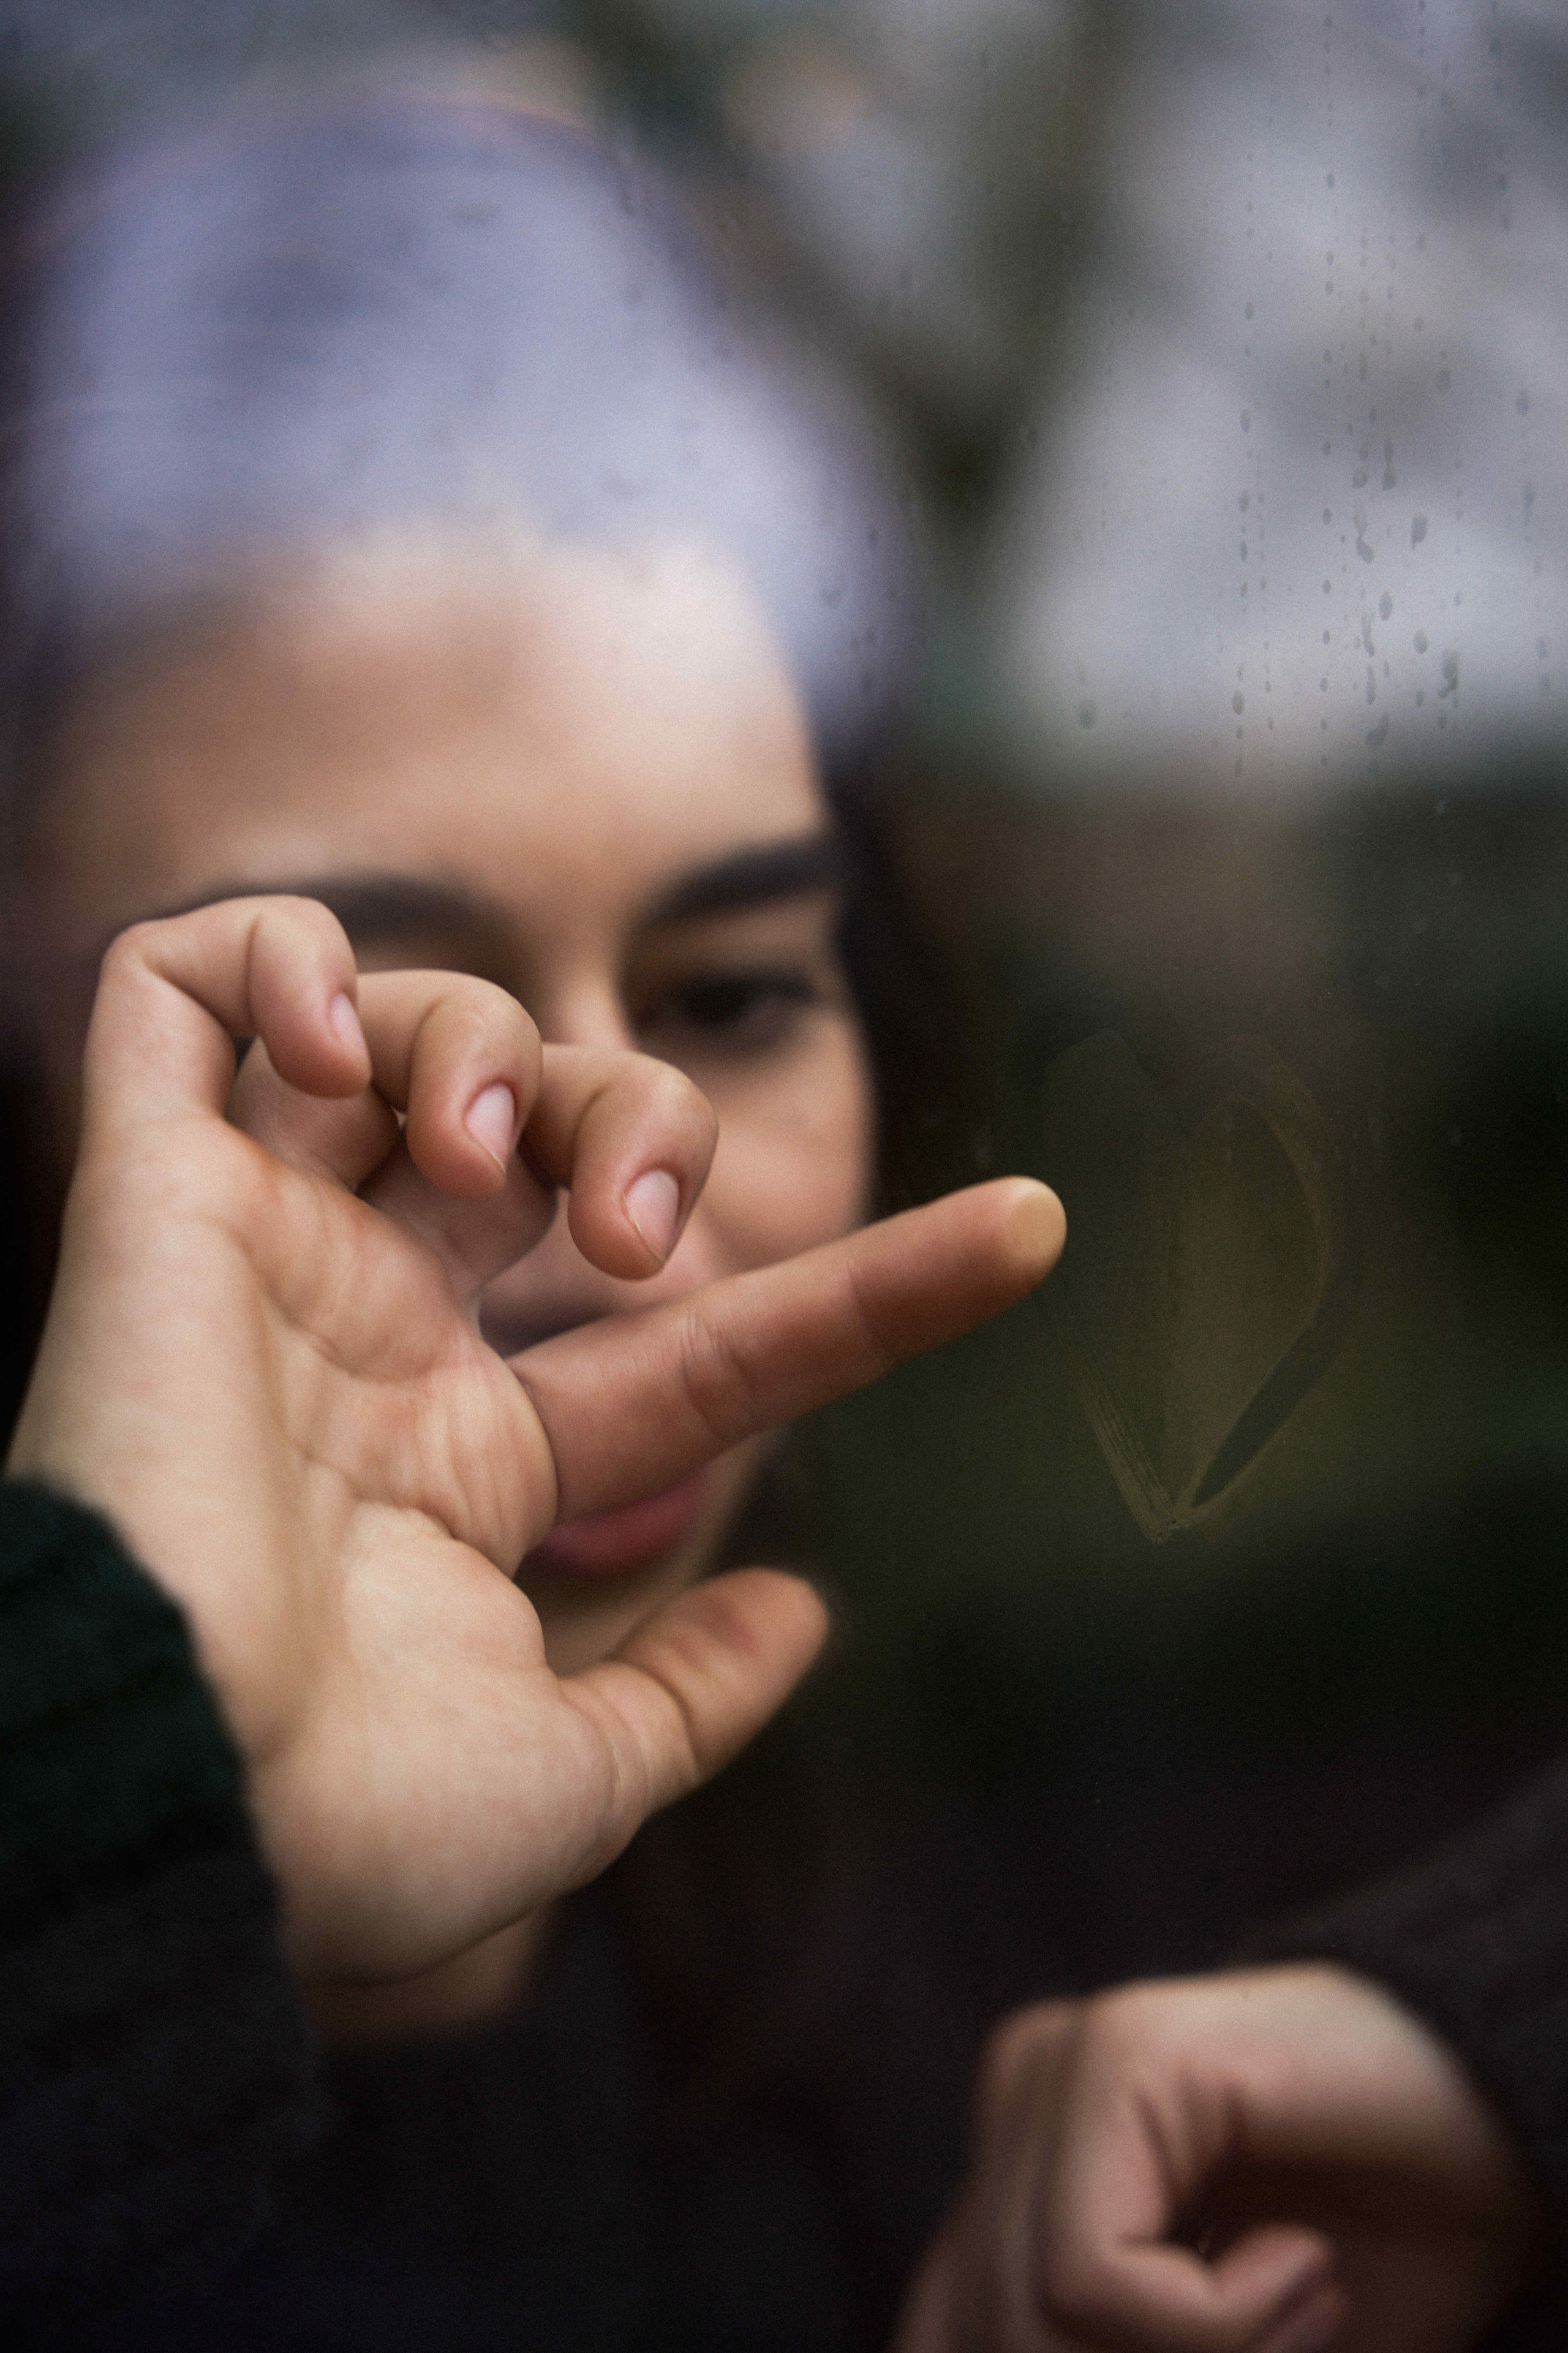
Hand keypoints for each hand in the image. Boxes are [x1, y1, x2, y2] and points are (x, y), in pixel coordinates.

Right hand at [7, 897, 1064, 1983]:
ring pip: (395, 1022)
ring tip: (477, 1145)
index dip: (872, 1289)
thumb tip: (805, 1616)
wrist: (169, 1806)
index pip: (700, 1338)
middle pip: (549, 1119)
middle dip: (641, 1114)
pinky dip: (275, 959)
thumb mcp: (572, 1782)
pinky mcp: (144, 1189)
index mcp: (466, 1465)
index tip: (1036, 1233)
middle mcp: (371, 1335)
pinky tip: (336, 1051)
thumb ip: (690, 1698)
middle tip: (623, 1231)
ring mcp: (261, 1249)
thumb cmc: (349, 1827)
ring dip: (485, 1034)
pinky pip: (172, 984)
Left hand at [896, 1966, 1544, 2352]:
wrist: (1499, 2120)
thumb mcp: (1214, 2350)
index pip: (949, 2335)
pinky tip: (1306, 2263)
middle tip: (1294, 2342)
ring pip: (1027, 2319)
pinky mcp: (1116, 2055)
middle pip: (986, 2335)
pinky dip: (1214, 2323)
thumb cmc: (1382, 2246)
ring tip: (1311, 2305)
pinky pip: (1089, 2274)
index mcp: (1016, 2168)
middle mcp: (1017, 2102)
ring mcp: (1055, 2065)